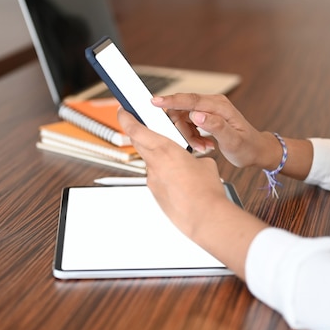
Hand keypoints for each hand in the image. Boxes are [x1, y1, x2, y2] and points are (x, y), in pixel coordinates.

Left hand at [117, 107, 267, 277]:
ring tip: (178, 163)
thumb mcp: (204, 163)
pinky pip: (157, 179)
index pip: (136, 129)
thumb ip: (192, 157)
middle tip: (142, 125)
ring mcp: (153, 181)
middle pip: (138, 143)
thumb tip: (191, 162)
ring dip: (158, 157)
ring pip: (149, 162)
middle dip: (139, 132)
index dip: (126, 118)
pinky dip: (166, 176)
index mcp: (165, 150)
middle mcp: (154, 165)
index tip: (123, 111)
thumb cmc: (206, 191)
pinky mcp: (155, 194)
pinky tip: (181, 182)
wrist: (205, 217)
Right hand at [151, 94, 281, 169]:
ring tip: (204, 147)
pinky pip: (189, 124)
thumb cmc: (247, 147)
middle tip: (196, 145)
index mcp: (219, 106)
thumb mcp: (232, 140)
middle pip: (183, 110)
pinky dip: (192, 136)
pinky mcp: (206, 116)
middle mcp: (213, 104)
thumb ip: (215, 126)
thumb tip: (197, 115)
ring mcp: (208, 109)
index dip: (171, 100)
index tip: (154, 101)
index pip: (190, 100)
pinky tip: (204, 144)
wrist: (256, 150)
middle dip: (183, 129)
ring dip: (189, 135)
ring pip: (184, 118)